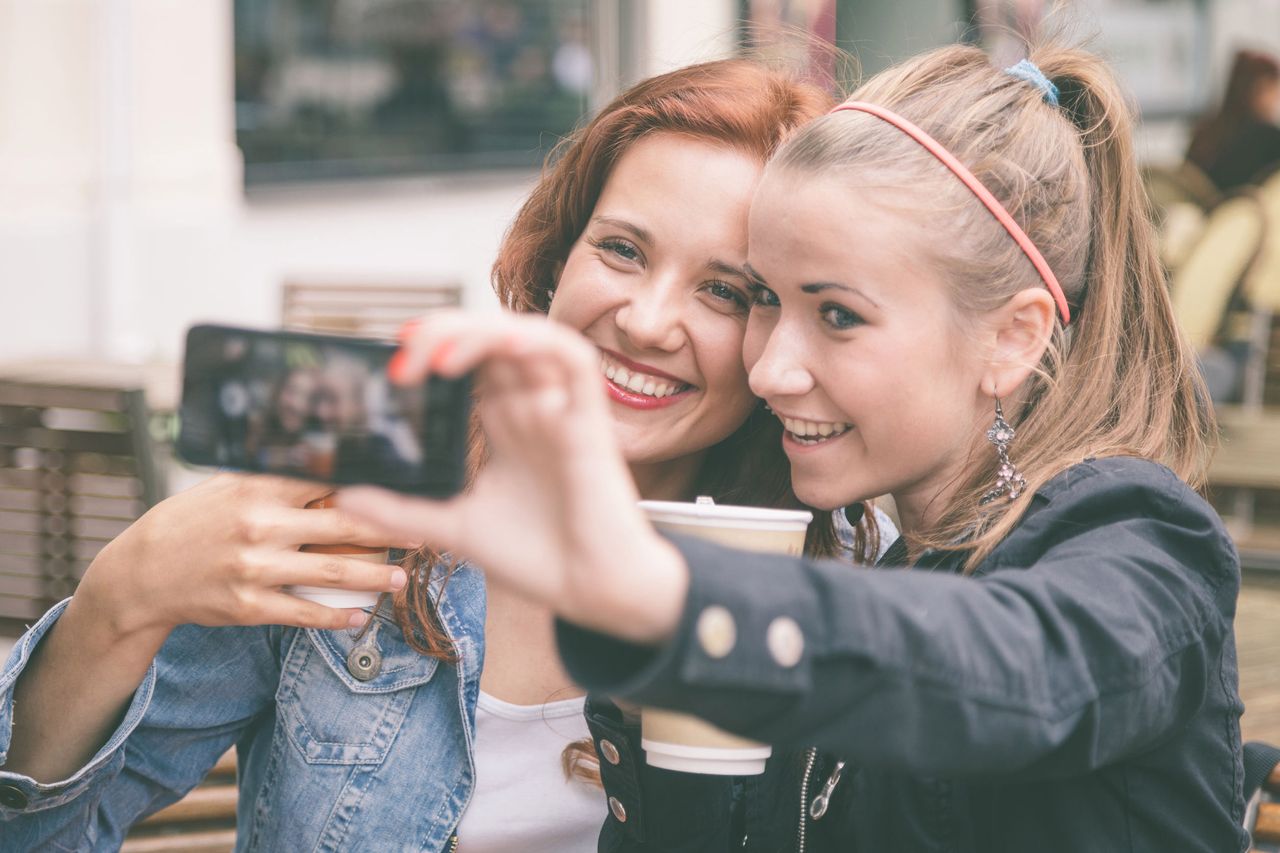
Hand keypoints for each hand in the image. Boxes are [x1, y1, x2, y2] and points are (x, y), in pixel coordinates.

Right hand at [77, 474, 415, 639]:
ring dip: (375, 578)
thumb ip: (274, 477)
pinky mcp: (248, 607)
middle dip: (391, 531)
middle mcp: (260, 527)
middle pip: (343, 526)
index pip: (328, 480)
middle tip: (425, 533)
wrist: (142, 573)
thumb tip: (326, 458)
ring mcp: (255, 569)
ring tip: (403, 580)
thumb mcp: (227, 486)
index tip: (409, 486)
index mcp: (258, 489)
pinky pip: (303, 614)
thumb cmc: (193, 522)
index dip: (372, 484)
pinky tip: (361, 618)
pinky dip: (337, 619)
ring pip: (331, 575)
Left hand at [339, 311, 688, 643]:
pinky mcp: (590, 417)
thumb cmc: (540, 557)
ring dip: (480, 332)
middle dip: (443, 334)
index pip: (468, 363)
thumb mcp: (455, 526)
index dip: (432, 349)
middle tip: (402, 360)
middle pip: (490, 340)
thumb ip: (402, 509)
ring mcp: (561, 409)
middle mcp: (533, 408)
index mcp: (507, 424)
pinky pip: (573, 358)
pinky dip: (538, 340)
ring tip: (437, 355)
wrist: (591, 593)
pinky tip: (503, 345)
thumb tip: (343, 496)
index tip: (392, 367)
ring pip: (526, 336)